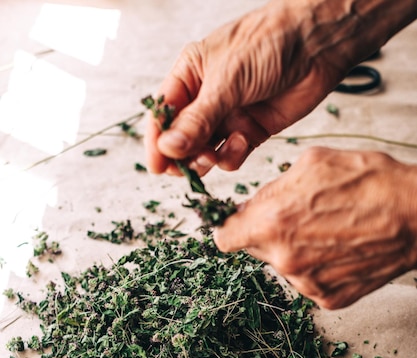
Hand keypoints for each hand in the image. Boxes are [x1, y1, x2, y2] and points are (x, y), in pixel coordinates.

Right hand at [145, 0, 416, 176]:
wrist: (317, 44)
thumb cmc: (270, 43)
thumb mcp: (227, 80)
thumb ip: (198, 119)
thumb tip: (168, 148)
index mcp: (190, 76)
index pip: (162, 114)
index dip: (157, 142)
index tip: (156, 167)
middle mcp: (206, 99)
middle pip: (180, 139)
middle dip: (183, 155)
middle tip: (189, 166)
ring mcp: (228, 117)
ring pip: (204, 151)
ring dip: (206, 159)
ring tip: (213, 156)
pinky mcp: (250, 133)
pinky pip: (230, 156)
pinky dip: (232, 156)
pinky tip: (242, 143)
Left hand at [213, 147, 416, 308]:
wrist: (416, 215)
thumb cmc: (369, 182)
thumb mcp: (311, 163)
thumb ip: (271, 189)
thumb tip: (251, 205)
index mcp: (271, 223)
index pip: (224, 238)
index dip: (232, 228)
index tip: (242, 223)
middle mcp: (284, 259)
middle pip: (256, 251)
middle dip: (268, 234)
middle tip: (299, 218)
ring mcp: (306, 283)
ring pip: (284, 266)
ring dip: (295, 251)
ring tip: (328, 230)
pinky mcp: (328, 298)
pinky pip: (309, 281)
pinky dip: (318, 267)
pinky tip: (340, 248)